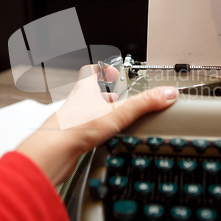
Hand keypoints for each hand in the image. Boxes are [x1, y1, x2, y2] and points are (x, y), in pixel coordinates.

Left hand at [16, 64, 178, 184]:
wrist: (53, 151)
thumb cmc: (75, 127)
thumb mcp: (118, 113)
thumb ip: (144, 103)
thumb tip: (167, 93)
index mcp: (86, 89)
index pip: (91, 71)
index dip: (101, 69)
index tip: (111, 69)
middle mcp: (77, 102)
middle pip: (90, 93)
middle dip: (105, 95)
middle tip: (118, 99)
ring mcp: (71, 120)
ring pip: (87, 113)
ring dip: (100, 115)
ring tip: (114, 121)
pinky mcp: (70, 138)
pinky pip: (83, 131)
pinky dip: (94, 133)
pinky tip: (101, 141)